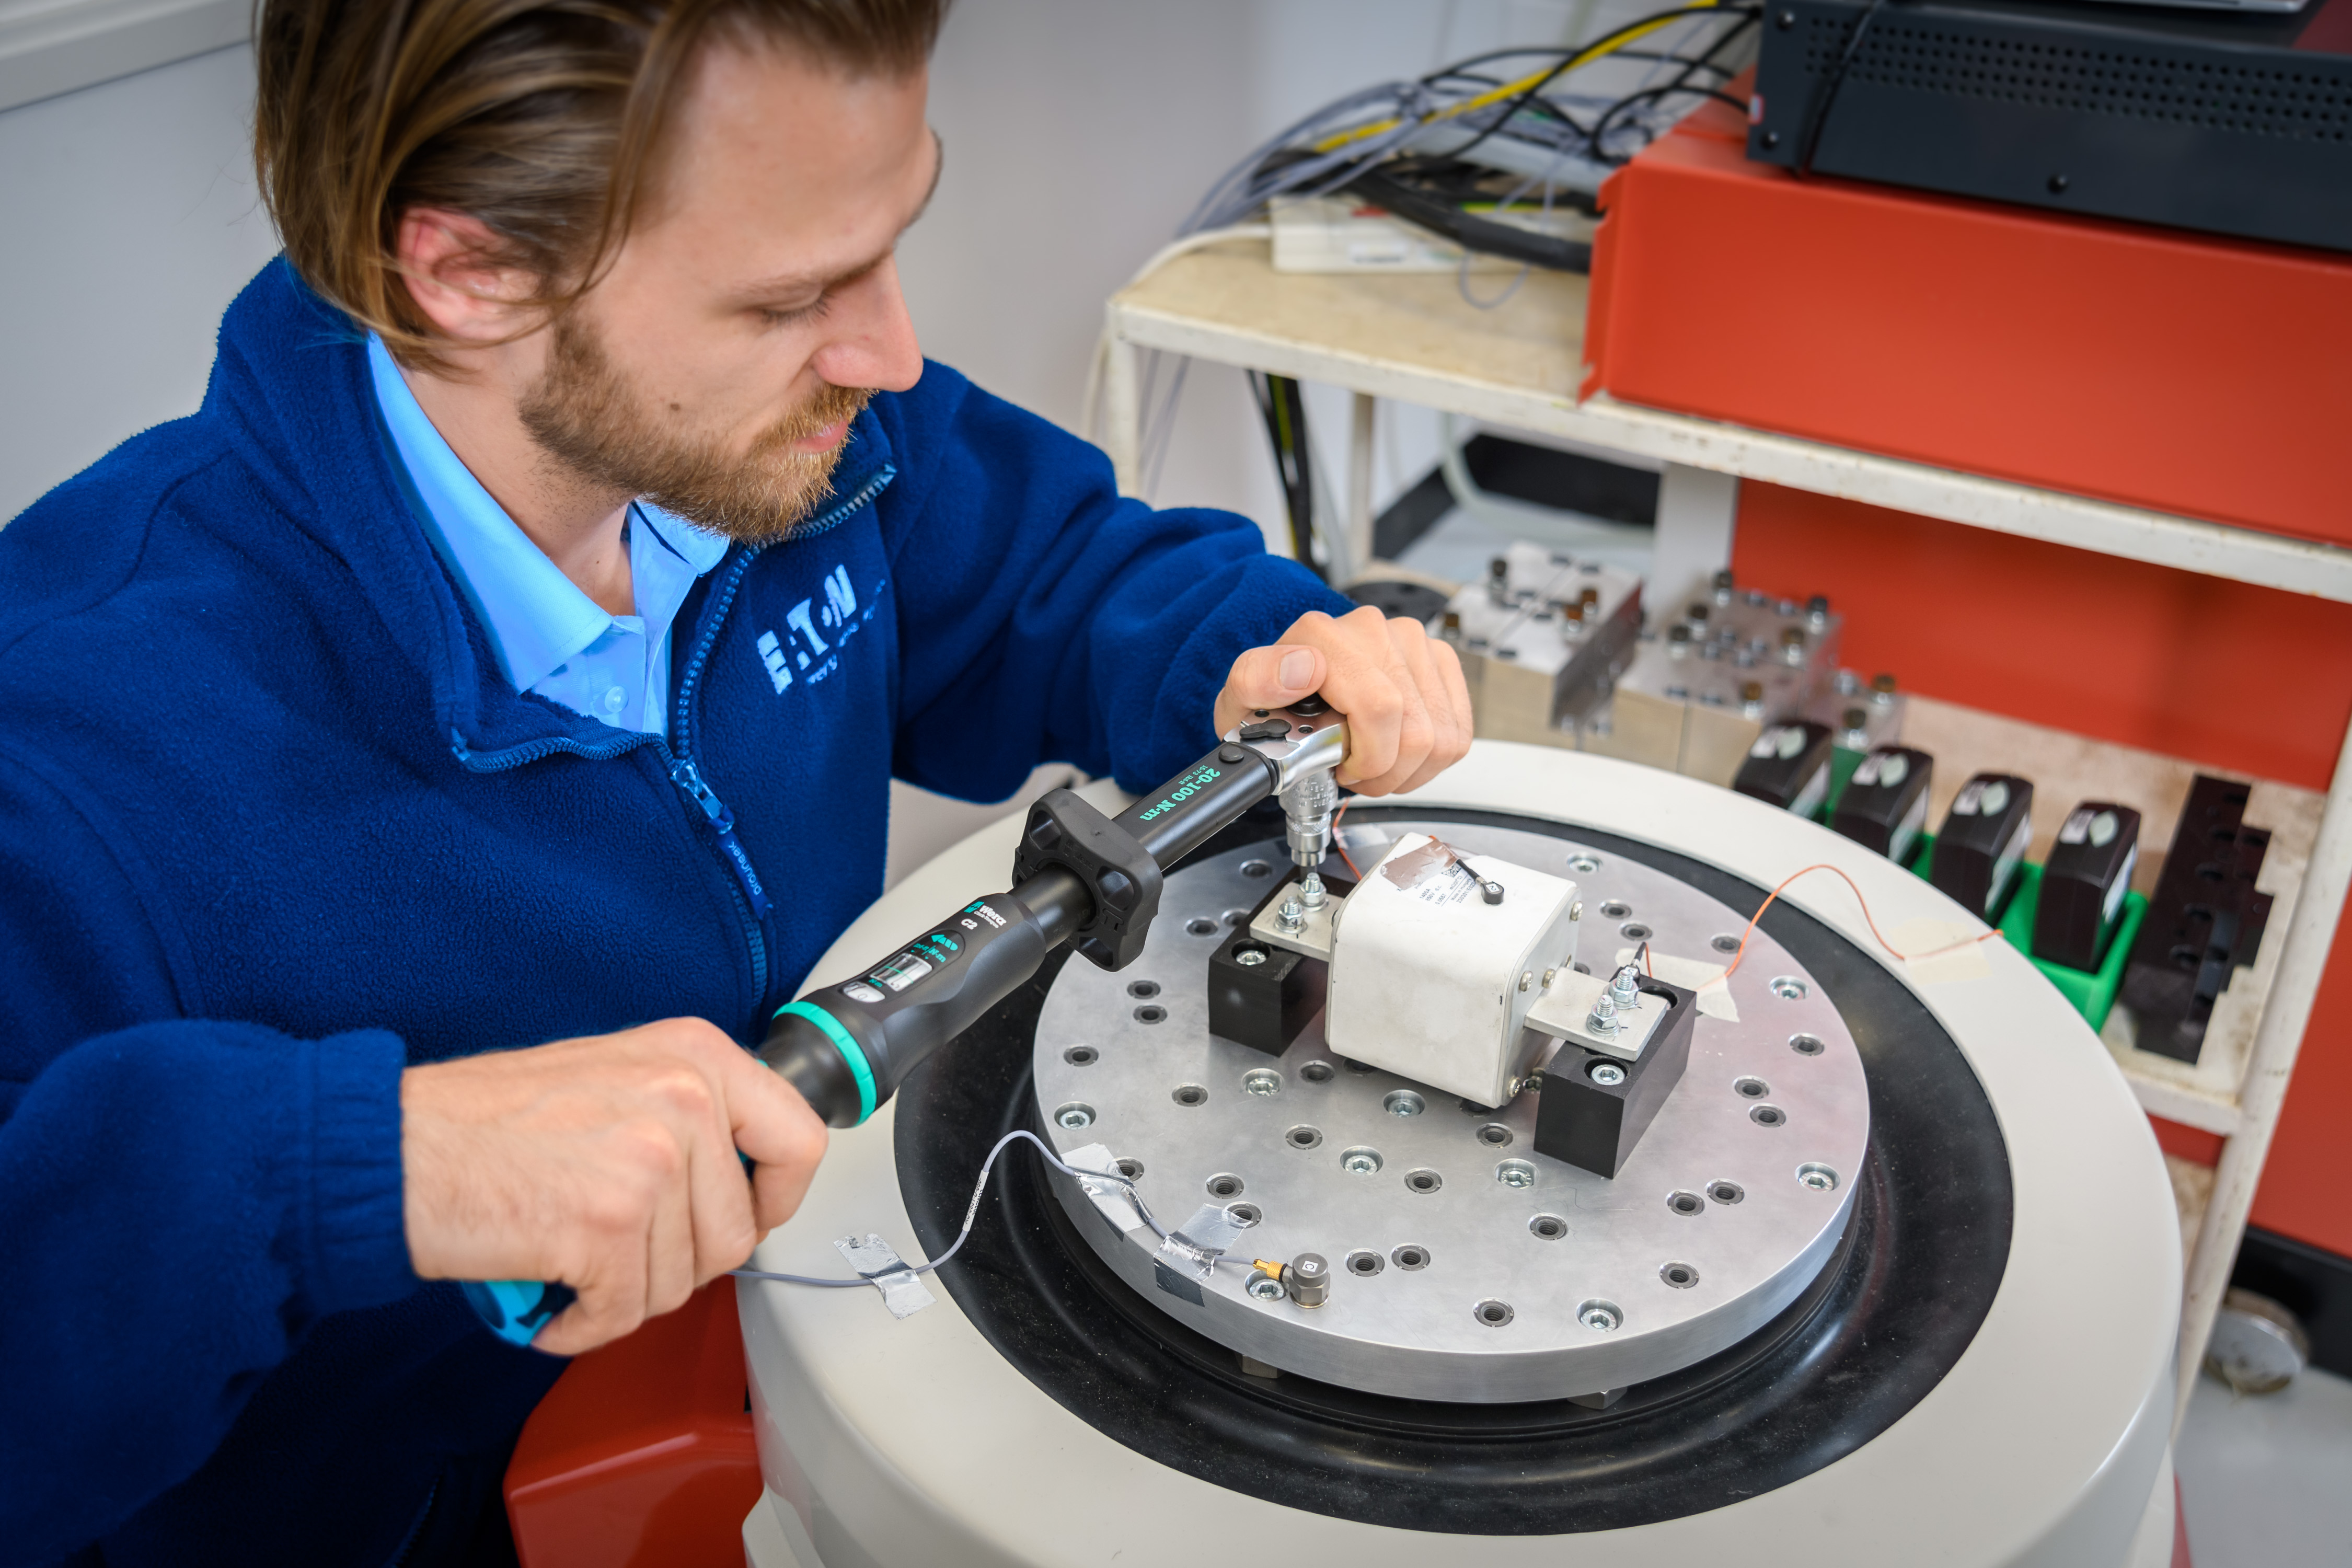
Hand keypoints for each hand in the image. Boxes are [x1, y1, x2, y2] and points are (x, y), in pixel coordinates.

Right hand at [401, 1018, 827, 1354]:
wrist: (394, 1149)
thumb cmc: (485, 1120)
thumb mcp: (617, 1076)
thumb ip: (688, 1113)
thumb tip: (743, 1175)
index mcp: (694, 1054)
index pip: (800, 1139)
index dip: (776, 1198)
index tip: (744, 1218)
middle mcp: (684, 1097)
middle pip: (736, 1233)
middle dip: (677, 1263)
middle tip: (615, 1250)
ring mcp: (650, 1159)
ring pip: (683, 1281)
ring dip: (624, 1293)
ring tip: (571, 1260)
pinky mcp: (606, 1224)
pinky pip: (625, 1314)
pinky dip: (583, 1325)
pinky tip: (550, 1297)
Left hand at [1214, 605, 1472, 794]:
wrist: (1290, 685)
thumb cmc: (1270, 700)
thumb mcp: (1240, 700)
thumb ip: (1255, 680)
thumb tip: (1301, 668)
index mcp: (1323, 636)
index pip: (1380, 708)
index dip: (1369, 757)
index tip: (1344, 768)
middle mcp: (1372, 630)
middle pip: (1417, 731)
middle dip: (1386, 772)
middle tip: (1356, 773)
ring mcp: (1411, 641)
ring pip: (1443, 736)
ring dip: (1409, 769)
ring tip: (1375, 763)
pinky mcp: (1439, 658)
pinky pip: (1458, 729)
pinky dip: (1432, 757)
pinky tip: (1399, 751)